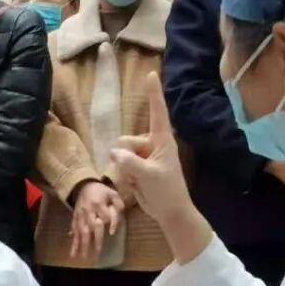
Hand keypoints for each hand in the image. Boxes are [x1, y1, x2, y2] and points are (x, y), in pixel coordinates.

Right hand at [69, 180, 123, 260]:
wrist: (82, 185)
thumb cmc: (100, 191)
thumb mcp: (113, 194)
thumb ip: (118, 206)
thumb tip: (115, 224)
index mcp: (98, 204)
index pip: (105, 217)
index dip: (110, 224)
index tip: (111, 233)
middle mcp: (88, 211)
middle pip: (91, 228)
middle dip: (94, 241)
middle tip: (97, 253)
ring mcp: (80, 216)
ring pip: (81, 232)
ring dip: (81, 245)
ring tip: (83, 257)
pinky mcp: (75, 219)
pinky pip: (74, 232)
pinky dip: (74, 243)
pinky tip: (73, 253)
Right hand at [111, 72, 210, 261]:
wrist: (171, 212)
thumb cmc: (166, 191)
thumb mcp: (147, 175)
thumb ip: (129, 161)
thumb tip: (113, 151)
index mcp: (162, 140)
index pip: (157, 112)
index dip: (153, 93)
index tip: (152, 73)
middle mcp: (153, 145)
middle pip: (127, 140)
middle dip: (126, 155)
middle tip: (138, 172)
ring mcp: (145, 156)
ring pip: (122, 154)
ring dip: (124, 167)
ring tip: (138, 181)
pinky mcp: (139, 168)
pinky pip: (122, 165)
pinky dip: (125, 176)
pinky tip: (136, 185)